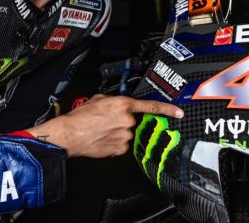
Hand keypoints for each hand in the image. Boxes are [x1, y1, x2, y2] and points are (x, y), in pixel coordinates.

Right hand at [26, 94, 183, 157]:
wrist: (70, 134)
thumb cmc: (81, 117)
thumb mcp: (99, 99)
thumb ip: (114, 100)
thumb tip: (119, 103)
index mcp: (123, 105)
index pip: (151, 106)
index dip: (168, 109)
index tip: (179, 112)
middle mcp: (127, 120)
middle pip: (134, 121)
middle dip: (124, 121)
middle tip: (108, 121)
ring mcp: (125, 136)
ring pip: (128, 133)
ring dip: (119, 132)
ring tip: (102, 130)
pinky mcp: (120, 149)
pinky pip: (123, 145)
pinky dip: (115, 142)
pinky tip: (104, 139)